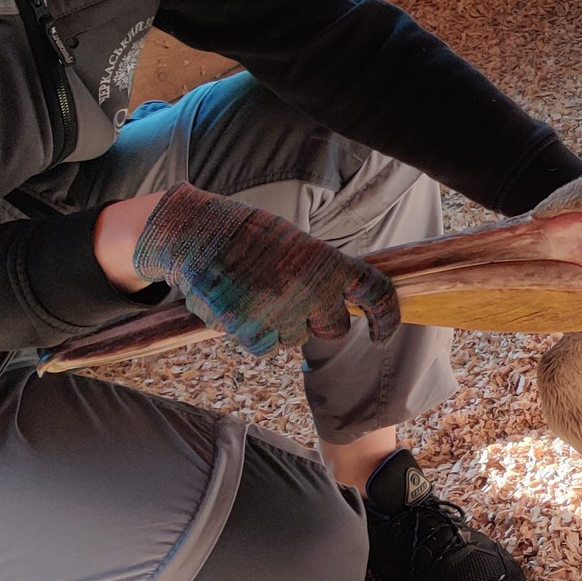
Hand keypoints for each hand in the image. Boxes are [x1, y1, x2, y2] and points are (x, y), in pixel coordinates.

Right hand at [130, 184, 398, 356]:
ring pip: (294, 338)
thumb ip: (322, 274)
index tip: (381, 336)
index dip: (386, 320)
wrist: (195, 234)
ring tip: (254, 291)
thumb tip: (340, 303)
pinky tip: (237, 304)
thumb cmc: (249, 236)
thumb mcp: (298, 245)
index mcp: (327, 262)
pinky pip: (263, 346)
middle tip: (295, 300)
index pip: (376, 294)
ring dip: (280, 324)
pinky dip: (253, 332)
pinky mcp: (249, 332)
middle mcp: (311, 291)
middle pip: (335, 328)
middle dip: (321, 321)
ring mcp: (281, 314)